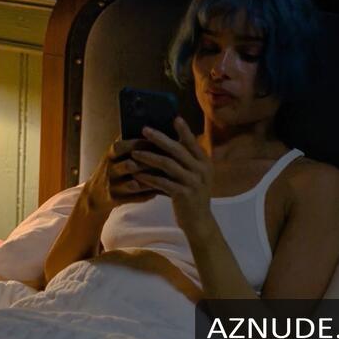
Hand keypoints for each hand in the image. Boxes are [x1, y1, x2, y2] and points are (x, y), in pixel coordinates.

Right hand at [83, 136, 157, 214]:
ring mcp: (111, 185)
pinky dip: (147, 195)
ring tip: (164, 178)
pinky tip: (158, 191)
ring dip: (149, 181)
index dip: (142, 144)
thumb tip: (154, 131)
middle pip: (129, 165)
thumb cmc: (112, 170)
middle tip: (167, 162)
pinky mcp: (114, 199)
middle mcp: (109, 169)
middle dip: (148, 164)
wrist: (94, 195)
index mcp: (110, 155)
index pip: (124, 146)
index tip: (159, 143)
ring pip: (133, 184)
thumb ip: (129, 144)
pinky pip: (134, 198)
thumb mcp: (115, 155)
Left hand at [130, 117, 214, 232]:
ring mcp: (193, 182)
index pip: (192, 143)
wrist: (199, 221)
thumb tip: (167, 140)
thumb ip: (184, 160)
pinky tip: (137, 174)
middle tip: (144, 129)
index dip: (184, 130)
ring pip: (167, 165)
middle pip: (177, 150)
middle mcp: (201, 170)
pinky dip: (148, 177)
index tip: (174, 118)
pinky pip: (162, 182)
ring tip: (134, 152)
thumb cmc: (191, 194)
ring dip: (149, 157)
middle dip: (159, 138)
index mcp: (204, 163)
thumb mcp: (193, 175)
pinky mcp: (183, 194)